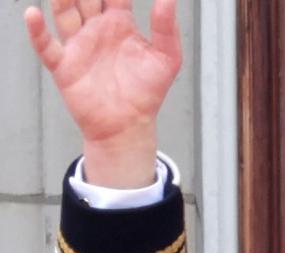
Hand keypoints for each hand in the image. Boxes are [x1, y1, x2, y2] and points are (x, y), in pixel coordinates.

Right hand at [25, 0, 180, 186]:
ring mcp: (78, 45)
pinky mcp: (64, 65)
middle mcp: (96, 28)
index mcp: (120, 22)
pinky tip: (34, 14)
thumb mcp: (167, 58)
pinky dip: (37, 30)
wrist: (129, 125)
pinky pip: (46, 45)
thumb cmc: (148, 91)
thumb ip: (166, 29)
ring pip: (65, 12)